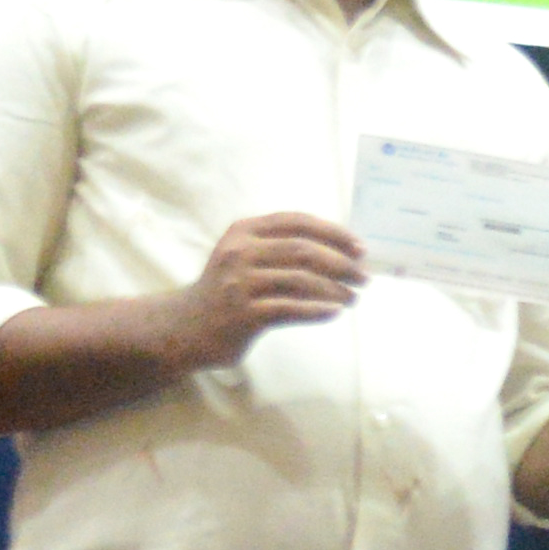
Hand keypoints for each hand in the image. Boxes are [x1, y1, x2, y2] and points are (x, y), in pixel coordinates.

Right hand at [148, 211, 368, 368]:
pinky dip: (318, 310)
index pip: (297, 222)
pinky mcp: (244, 314)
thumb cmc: (225, 291)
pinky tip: (334, 312)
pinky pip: (291, 309)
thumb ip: (277, 247)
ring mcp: (241, 283)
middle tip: (363, 277)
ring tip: (353, 298)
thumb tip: (337, 252)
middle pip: (303, 250)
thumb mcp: (243, 256)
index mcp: (244, 231)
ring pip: (301, 280)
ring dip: (335, 290)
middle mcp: (240, 252)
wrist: (185, 327)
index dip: (333, 232)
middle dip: (341, 263)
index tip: (359, 247)